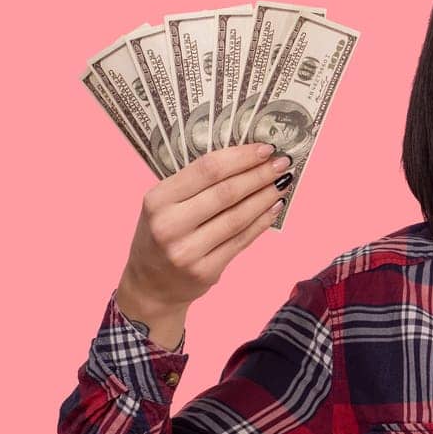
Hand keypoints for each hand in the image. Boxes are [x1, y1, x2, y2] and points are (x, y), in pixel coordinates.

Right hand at [115, 142, 291, 346]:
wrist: (150, 285)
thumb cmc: (161, 235)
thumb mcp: (164, 205)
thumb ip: (195, 185)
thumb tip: (246, 160)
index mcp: (157, 200)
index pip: (206, 169)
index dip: (241, 157)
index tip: (265, 148)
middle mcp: (169, 225)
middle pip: (226, 192)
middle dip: (259, 175)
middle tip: (282, 163)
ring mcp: (187, 251)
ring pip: (238, 217)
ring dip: (265, 197)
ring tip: (282, 183)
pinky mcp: (205, 271)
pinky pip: (242, 240)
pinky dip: (262, 221)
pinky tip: (274, 207)